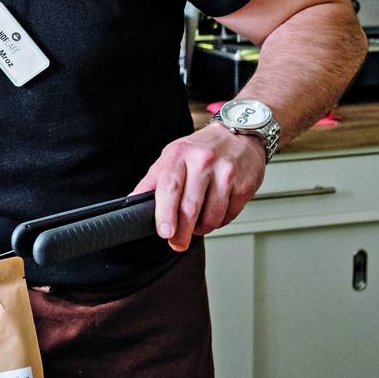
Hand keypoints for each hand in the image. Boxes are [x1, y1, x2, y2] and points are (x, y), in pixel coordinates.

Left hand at [132, 122, 265, 251]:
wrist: (239, 134)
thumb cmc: (201, 149)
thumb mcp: (172, 156)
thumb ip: (153, 180)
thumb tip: (134, 201)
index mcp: (179, 154)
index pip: (169, 186)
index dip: (165, 212)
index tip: (164, 231)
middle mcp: (203, 162)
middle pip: (190, 206)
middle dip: (182, 231)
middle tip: (177, 242)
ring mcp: (226, 173)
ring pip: (212, 216)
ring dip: (202, 228)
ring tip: (197, 223)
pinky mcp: (244, 186)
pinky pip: (228, 216)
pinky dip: (219, 221)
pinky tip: (215, 211)